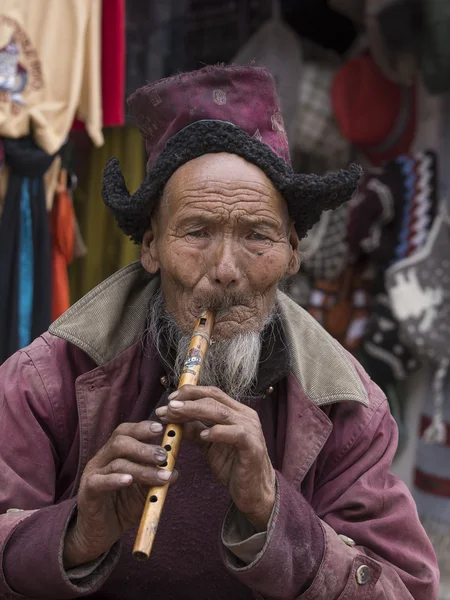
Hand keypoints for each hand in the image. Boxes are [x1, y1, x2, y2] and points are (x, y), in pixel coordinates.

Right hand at [63, 421, 177, 568]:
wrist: (98, 534)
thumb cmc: (122, 507)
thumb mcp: (143, 492)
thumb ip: (156, 480)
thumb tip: (175, 471)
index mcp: (113, 454)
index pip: (125, 432)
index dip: (142, 427)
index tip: (160, 428)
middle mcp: (101, 460)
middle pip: (120, 442)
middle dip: (144, 448)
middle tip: (164, 457)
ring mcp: (92, 475)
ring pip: (117, 463)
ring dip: (142, 469)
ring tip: (161, 477)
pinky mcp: (87, 493)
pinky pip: (99, 482)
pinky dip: (115, 480)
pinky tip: (128, 480)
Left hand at [156, 386, 275, 530]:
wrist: (254, 492)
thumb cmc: (233, 467)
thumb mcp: (209, 446)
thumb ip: (196, 431)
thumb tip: (175, 419)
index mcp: (236, 412)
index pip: (212, 393)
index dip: (190, 393)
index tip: (170, 400)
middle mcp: (245, 416)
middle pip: (214, 399)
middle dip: (188, 401)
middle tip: (167, 407)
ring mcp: (250, 429)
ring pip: (221, 412)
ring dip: (194, 411)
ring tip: (175, 415)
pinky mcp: (252, 446)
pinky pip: (235, 433)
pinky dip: (217, 432)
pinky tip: (202, 436)